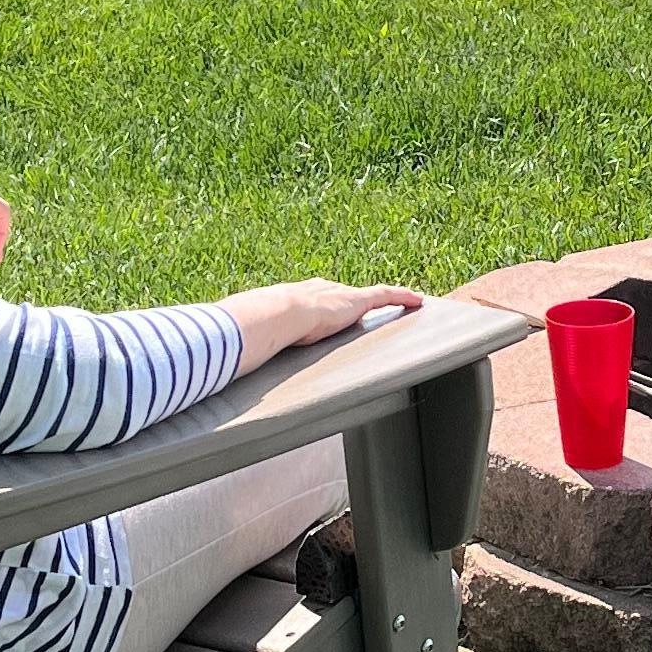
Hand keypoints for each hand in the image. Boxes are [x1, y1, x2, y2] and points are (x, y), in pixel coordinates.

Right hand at [228, 277, 426, 368]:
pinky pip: (386, 295)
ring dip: (389, 297)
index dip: (328, 302)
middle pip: (347, 293)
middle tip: (369, 305)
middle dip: (359, 298)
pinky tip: (418, 301)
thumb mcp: (261, 336)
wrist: (276, 313)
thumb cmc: (264, 328)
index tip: (332, 308)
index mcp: (298, 296)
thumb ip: (256, 345)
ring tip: (406, 301)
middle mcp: (322, 290)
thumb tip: (233, 362)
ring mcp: (340, 294)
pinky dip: (402, 297)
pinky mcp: (357, 300)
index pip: (318, 297)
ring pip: (372, 294)